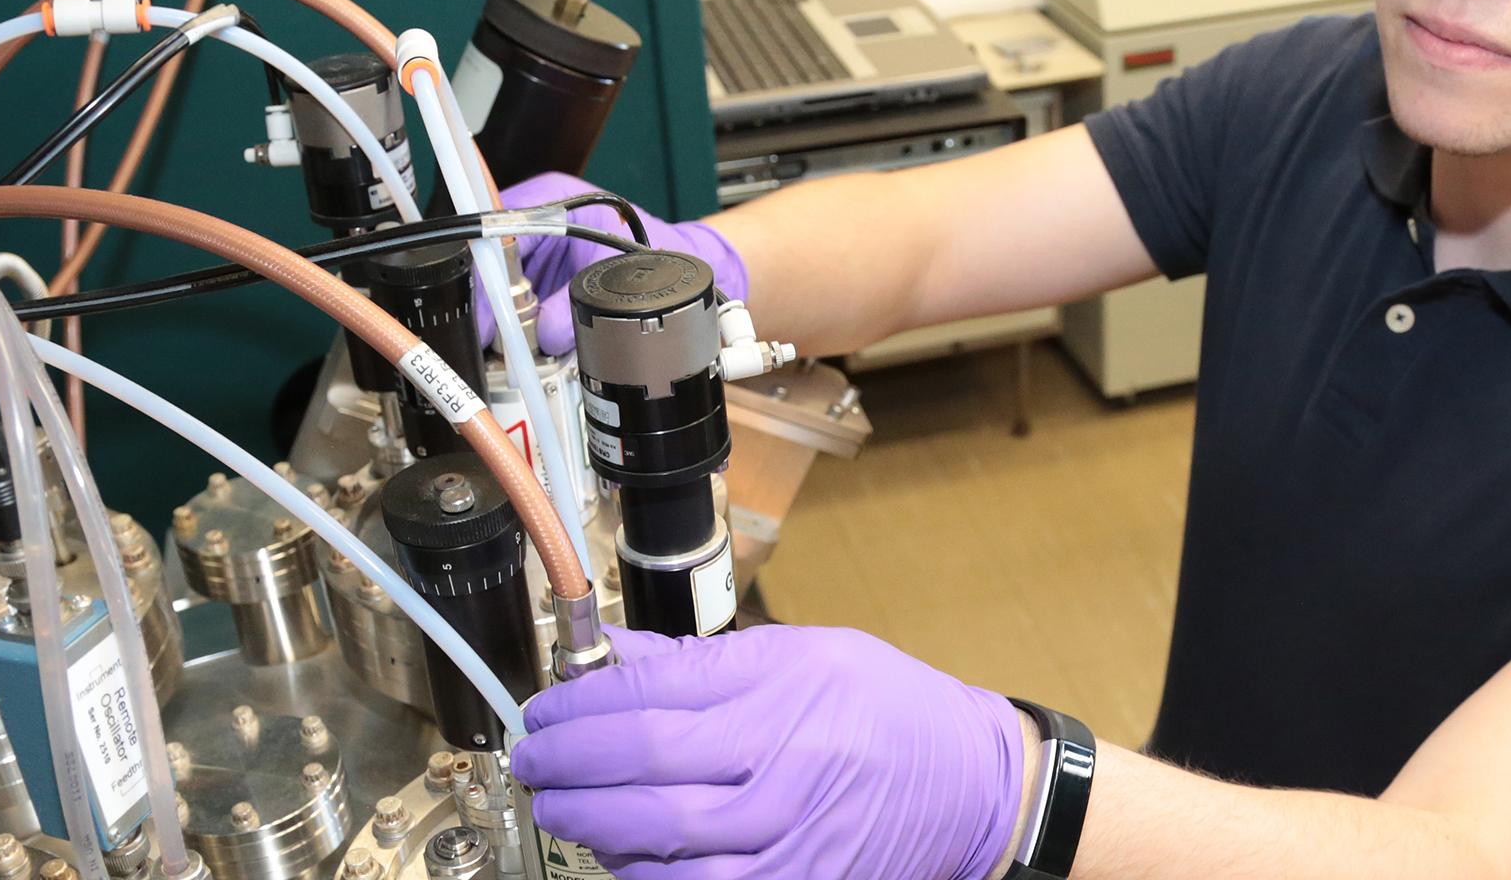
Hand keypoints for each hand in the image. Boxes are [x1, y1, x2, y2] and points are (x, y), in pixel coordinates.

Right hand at [479, 173, 747, 355]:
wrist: (669, 255)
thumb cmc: (646, 247)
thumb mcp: (610, 274)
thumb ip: (573, 306)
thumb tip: (543, 334)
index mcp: (548, 199)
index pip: (496, 232)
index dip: (485, 275)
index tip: (484, 309)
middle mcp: (535, 217)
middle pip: (491, 263)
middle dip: (493, 304)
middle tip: (497, 338)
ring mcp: (535, 244)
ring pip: (500, 284)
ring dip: (506, 316)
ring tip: (514, 344)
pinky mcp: (540, 268)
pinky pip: (517, 296)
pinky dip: (520, 319)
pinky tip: (528, 338)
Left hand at [513, 624, 1027, 879]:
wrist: (976, 789)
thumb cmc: (891, 712)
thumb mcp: (806, 654)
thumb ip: (703, 662)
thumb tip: (613, 658)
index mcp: (786, 692)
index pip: (652, 696)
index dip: (580, 704)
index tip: (546, 708)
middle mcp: (786, 766)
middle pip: (643, 770)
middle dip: (566, 767)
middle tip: (534, 762)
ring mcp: (791, 839)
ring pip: (660, 842)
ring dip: (593, 827)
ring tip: (562, 807)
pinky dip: (646, 876)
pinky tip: (620, 857)